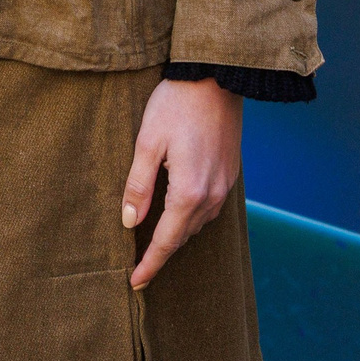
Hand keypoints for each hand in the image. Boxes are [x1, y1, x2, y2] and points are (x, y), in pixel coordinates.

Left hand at [123, 77, 242, 288]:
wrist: (216, 78)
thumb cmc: (176, 105)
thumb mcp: (147, 142)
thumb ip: (138, 185)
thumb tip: (129, 222)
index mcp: (189, 191)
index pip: (166, 240)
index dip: (149, 264)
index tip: (134, 283)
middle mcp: (213, 196)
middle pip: (182, 236)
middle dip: (161, 254)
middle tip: (139, 268)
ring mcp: (225, 187)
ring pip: (197, 224)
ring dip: (176, 236)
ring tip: (154, 245)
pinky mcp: (230, 175)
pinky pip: (209, 208)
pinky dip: (190, 218)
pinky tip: (177, 214)